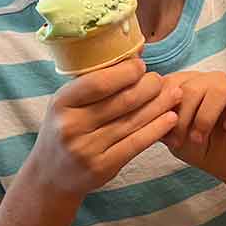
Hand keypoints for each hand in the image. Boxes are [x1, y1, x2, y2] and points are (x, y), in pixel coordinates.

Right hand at [31, 57, 181, 198]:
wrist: (50, 174)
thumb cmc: (68, 127)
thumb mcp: (71, 102)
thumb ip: (99, 80)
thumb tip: (138, 51)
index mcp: (61, 103)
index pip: (99, 82)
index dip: (127, 72)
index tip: (142, 66)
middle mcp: (71, 126)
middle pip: (124, 101)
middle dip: (150, 86)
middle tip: (161, 80)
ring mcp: (86, 149)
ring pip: (133, 121)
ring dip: (160, 105)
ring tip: (175, 94)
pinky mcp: (102, 167)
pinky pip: (137, 144)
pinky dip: (157, 129)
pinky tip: (171, 118)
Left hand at [160, 71, 225, 183]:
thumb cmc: (197, 145)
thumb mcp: (170, 135)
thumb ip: (157, 119)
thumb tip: (141, 110)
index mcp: (189, 83)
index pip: (173, 82)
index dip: (166, 108)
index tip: (164, 134)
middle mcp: (211, 80)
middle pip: (194, 87)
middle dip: (184, 118)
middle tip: (180, 141)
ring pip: (219, 90)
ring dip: (205, 118)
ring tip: (199, 138)